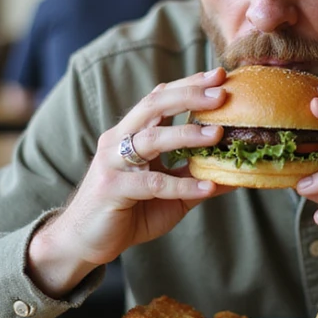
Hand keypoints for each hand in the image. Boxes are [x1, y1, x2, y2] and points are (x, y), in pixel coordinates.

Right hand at [27, 68, 230, 296]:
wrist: (83, 242)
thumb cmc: (127, 213)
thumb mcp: (168, 194)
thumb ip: (195, 179)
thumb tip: (235, 174)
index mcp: (131, 133)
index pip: (160, 98)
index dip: (188, 84)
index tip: (220, 75)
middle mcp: (119, 140)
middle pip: (154, 105)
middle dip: (188, 95)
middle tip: (221, 93)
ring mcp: (112, 162)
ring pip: (151, 139)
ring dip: (186, 133)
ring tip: (217, 134)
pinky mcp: (111, 188)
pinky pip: (152, 184)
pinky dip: (182, 185)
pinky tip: (208, 187)